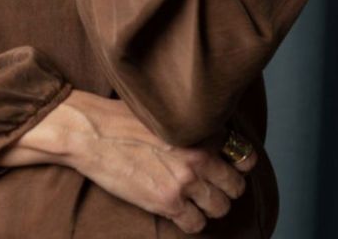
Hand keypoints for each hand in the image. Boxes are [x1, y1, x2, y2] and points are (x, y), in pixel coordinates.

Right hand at [0, 91, 256, 233]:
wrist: (93, 132)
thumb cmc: (123, 117)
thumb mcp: (165, 112)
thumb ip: (191, 126)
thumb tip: (210, 136)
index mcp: (201, 130)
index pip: (244, 155)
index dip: (240, 165)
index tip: (231, 167)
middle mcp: (199, 156)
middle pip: (235, 187)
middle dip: (225, 189)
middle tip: (210, 187)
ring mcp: (185, 181)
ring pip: (219, 208)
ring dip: (209, 206)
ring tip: (194, 200)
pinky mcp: (167, 202)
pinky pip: (196, 224)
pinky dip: (191, 221)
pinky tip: (179, 210)